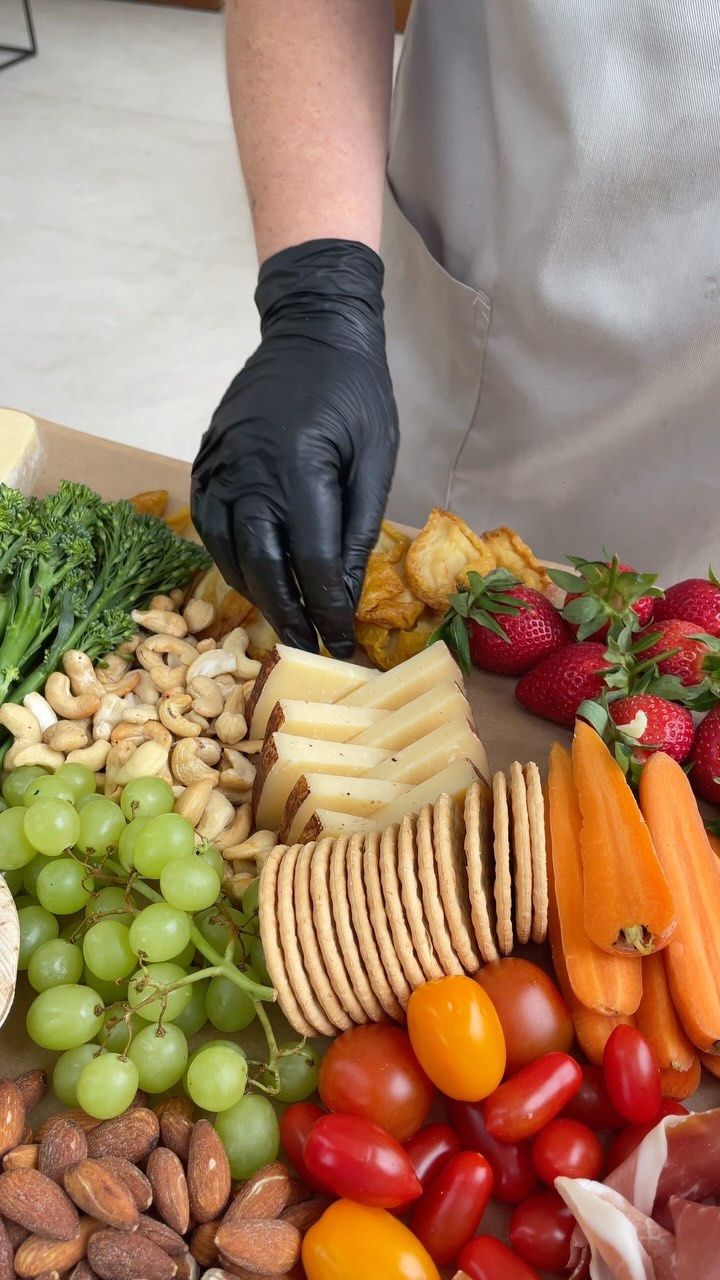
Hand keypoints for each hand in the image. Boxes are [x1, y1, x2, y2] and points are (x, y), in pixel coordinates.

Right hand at [191, 239, 397, 657]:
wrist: (311, 328)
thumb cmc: (356, 391)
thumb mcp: (377, 458)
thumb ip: (358, 528)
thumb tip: (344, 592)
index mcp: (300, 470)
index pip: (312, 563)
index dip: (327, 611)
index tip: (342, 644)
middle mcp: (249, 472)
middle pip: (263, 568)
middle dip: (288, 616)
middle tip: (308, 648)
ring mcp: (220, 466)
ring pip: (230, 553)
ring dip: (257, 593)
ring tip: (286, 619)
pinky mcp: (207, 461)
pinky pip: (210, 527)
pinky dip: (230, 560)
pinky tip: (254, 577)